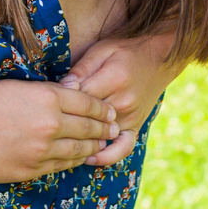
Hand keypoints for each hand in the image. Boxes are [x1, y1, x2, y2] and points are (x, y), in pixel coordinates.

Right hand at [0, 79, 118, 183]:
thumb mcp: (19, 87)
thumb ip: (48, 93)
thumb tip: (71, 97)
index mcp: (48, 98)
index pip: (88, 103)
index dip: (103, 108)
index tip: (111, 111)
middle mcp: (50, 124)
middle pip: (89, 128)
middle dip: (105, 128)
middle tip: (115, 128)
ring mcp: (41, 150)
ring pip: (79, 150)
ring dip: (94, 147)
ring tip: (103, 144)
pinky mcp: (31, 170)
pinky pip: (61, 167)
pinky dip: (74, 161)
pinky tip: (80, 158)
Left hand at [61, 29, 183, 166]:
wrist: (160, 57)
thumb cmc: (126, 50)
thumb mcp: (102, 50)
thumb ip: (82, 69)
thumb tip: (62, 88)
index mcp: (114, 80)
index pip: (79, 99)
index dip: (60, 103)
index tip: (47, 104)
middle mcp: (124, 103)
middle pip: (87, 121)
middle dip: (66, 124)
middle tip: (49, 126)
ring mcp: (131, 117)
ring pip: (101, 136)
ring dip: (81, 141)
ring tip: (62, 144)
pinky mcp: (136, 126)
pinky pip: (123, 148)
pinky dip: (107, 156)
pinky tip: (91, 158)